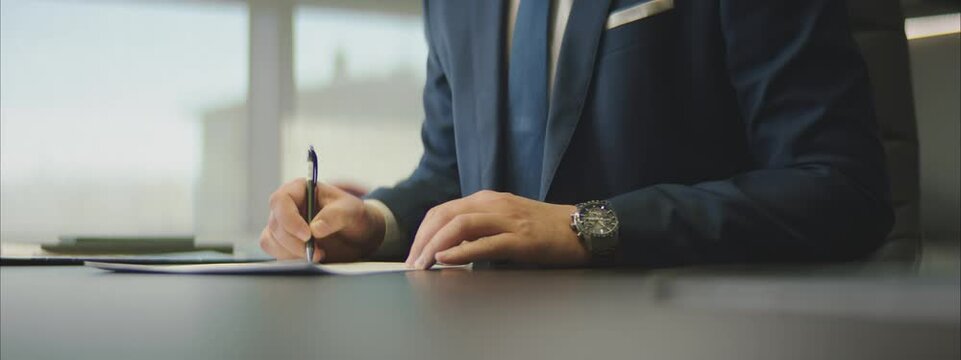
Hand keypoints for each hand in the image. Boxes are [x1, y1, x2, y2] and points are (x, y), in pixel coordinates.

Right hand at [260, 179, 385, 261]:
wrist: (356, 234)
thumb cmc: (352, 215)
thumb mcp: (351, 210)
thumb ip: (335, 215)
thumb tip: (315, 228)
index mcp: (299, 189)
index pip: (281, 200)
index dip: (290, 219)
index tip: (307, 235)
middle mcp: (286, 205)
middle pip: (275, 224)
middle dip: (295, 242)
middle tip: (317, 252)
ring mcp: (282, 224)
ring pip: (271, 240)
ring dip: (293, 252)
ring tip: (318, 255)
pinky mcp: (282, 241)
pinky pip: (275, 252)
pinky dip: (291, 258)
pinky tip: (310, 258)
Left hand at [405, 190, 588, 268]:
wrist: (582, 228)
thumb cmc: (544, 229)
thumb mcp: (506, 221)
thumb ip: (480, 228)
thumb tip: (449, 248)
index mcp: (487, 200)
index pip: (443, 210)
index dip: (422, 232)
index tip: (413, 254)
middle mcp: (494, 204)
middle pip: (445, 215)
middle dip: (422, 240)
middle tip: (411, 264)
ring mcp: (508, 220)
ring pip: (460, 225)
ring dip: (435, 246)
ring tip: (423, 266)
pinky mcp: (522, 239)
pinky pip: (485, 243)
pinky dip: (461, 252)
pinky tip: (446, 261)